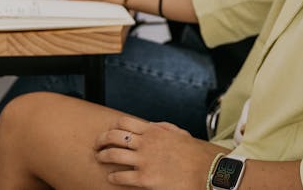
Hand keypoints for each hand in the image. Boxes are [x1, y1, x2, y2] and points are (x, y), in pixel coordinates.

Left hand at [94, 116, 225, 187]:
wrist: (205, 170)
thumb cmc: (193, 153)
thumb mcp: (179, 133)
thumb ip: (163, 128)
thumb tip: (152, 125)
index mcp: (154, 131)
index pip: (124, 122)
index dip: (112, 127)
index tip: (109, 132)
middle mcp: (146, 143)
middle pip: (113, 136)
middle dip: (101, 140)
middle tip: (97, 146)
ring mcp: (144, 161)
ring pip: (112, 154)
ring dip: (102, 156)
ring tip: (99, 159)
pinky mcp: (144, 179)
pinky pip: (120, 176)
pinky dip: (112, 176)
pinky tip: (111, 178)